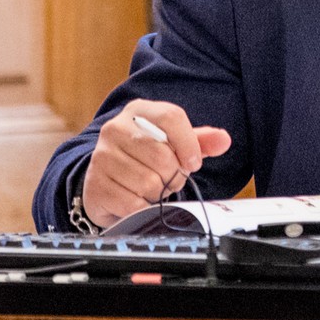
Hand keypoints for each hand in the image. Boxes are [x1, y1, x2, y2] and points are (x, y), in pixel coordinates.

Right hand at [82, 100, 233, 226]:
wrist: (107, 179)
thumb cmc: (145, 158)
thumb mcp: (173, 144)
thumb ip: (199, 141)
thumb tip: (224, 139)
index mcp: (138, 112)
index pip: (171, 117)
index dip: (189, 144)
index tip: (192, 163)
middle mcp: (115, 129)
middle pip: (162, 155)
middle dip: (173, 175)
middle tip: (168, 179)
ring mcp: (102, 156)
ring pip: (149, 182)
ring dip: (158, 193)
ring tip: (151, 188)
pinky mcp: (95, 184)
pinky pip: (133, 203)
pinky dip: (142, 207)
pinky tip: (137, 199)